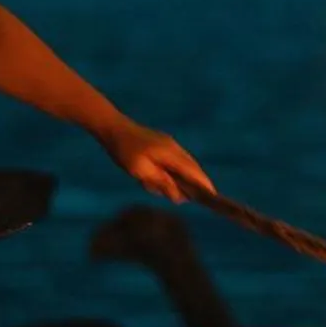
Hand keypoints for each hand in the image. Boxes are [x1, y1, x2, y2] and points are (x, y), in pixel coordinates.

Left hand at [96, 118, 213, 203]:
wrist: (113, 128)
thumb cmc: (124, 151)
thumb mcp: (140, 170)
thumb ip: (161, 182)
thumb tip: (178, 196)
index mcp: (170, 153)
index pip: (192, 171)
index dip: (203, 184)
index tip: (213, 196)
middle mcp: (174, 148)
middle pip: (192, 168)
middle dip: (195, 183)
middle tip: (196, 198)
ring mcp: (169, 144)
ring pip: (184, 164)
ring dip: (182, 178)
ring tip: (173, 191)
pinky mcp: (163, 144)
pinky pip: (175, 161)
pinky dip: (175, 172)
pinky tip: (165, 180)